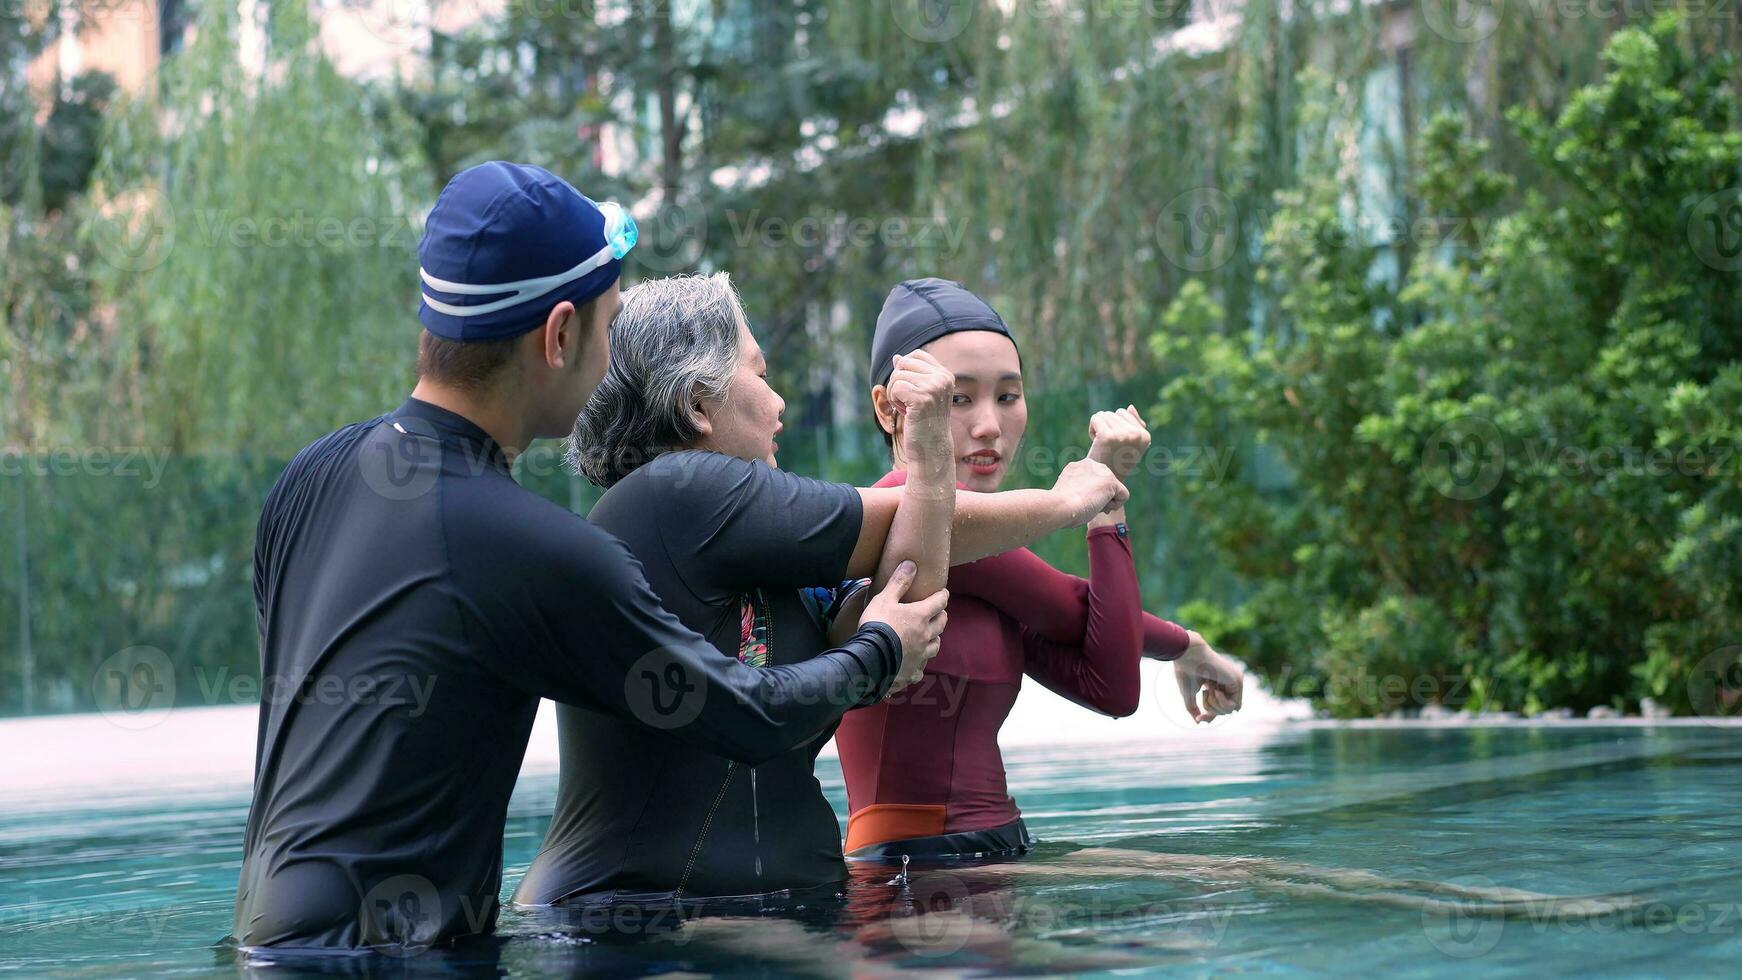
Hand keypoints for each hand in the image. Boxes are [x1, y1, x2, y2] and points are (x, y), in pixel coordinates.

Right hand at [859, 560, 948, 693]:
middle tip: (937, 613)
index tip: (943, 593)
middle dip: (941, 616)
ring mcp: (921, 656)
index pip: (939, 602)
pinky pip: (922, 667)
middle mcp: (926, 636)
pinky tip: (915, 662)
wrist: (869, 658)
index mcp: (921, 616)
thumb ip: (899, 582)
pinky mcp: (913, 672)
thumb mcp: (884, 599)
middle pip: (941, 624)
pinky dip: (920, 662)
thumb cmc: (877, 625)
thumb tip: (911, 564)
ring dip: (935, 639)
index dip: (942, 596)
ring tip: (931, 637)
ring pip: (936, 646)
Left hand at [887, 352, 955, 473]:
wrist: (931, 448)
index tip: (910, 389)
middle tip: (907, 401)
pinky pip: (895, 387)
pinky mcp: (922, 398)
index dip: (904, 369)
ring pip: (897, 375)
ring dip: (895, 393)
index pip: (916, 354)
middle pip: (904, 363)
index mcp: (945, 375)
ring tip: (907, 408)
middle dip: (898, 381)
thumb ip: (910, 374)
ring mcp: (934, 387)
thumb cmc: (923, 422)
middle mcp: (943, 378)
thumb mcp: (919, 394)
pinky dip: (894, 400)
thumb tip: (896, 357)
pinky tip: (905, 412)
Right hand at [1050, 458, 1128, 526]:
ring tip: (1091, 507)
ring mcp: (1102, 471)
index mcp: (1077, 467)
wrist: (1060, 506)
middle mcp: (1090, 464)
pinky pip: (1124, 495)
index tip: (1081, 503)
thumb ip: (1080, 491)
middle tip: (1088, 507)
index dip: (1090, 496)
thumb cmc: (1061, 507)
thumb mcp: (1069, 494)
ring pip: (1114, 490)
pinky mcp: (1111, 480)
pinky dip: (1115, 505)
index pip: (1093, 482)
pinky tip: (1101, 507)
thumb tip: (1093, 501)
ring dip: (1106, 503)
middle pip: (1105, 484)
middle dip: (1100, 498)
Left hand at [1087, 405, 1150, 482]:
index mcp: (1145, 436)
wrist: (1103, 479)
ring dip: (1099, 428)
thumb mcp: (1130, 445)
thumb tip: (1130, 407)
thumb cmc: (1115, 461)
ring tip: (1102, 445)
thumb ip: (1134, 426)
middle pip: (1113, 413)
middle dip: (1107, 426)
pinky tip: (1095, 442)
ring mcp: (1122, 435)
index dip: (1116, 426)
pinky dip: (1092, 428)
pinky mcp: (1107, 436)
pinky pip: (1096, 418)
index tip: (1117, 443)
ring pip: (1103, 414)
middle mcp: (1136, 435)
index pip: (1124, 412)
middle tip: (1108, 446)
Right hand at [1174, 631, 1242, 722]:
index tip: (1199, 717)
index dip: (1210, 715)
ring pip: (1231, 709)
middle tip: (1202, 697)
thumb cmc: (1186, 671)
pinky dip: (1221, 702)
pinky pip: (1233, 705)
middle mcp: (1229, 682)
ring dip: (1215, 705)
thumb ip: (1194, 708)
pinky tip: (1213, 689)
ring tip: (1207, 689)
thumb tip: (1198, 722)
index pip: (1219, 706)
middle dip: (1211, 710)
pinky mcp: (1237, 681)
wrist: (1187, 655)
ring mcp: (1235, 681)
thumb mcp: (1189, 695)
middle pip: (1226, 710)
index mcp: (1218, 683)